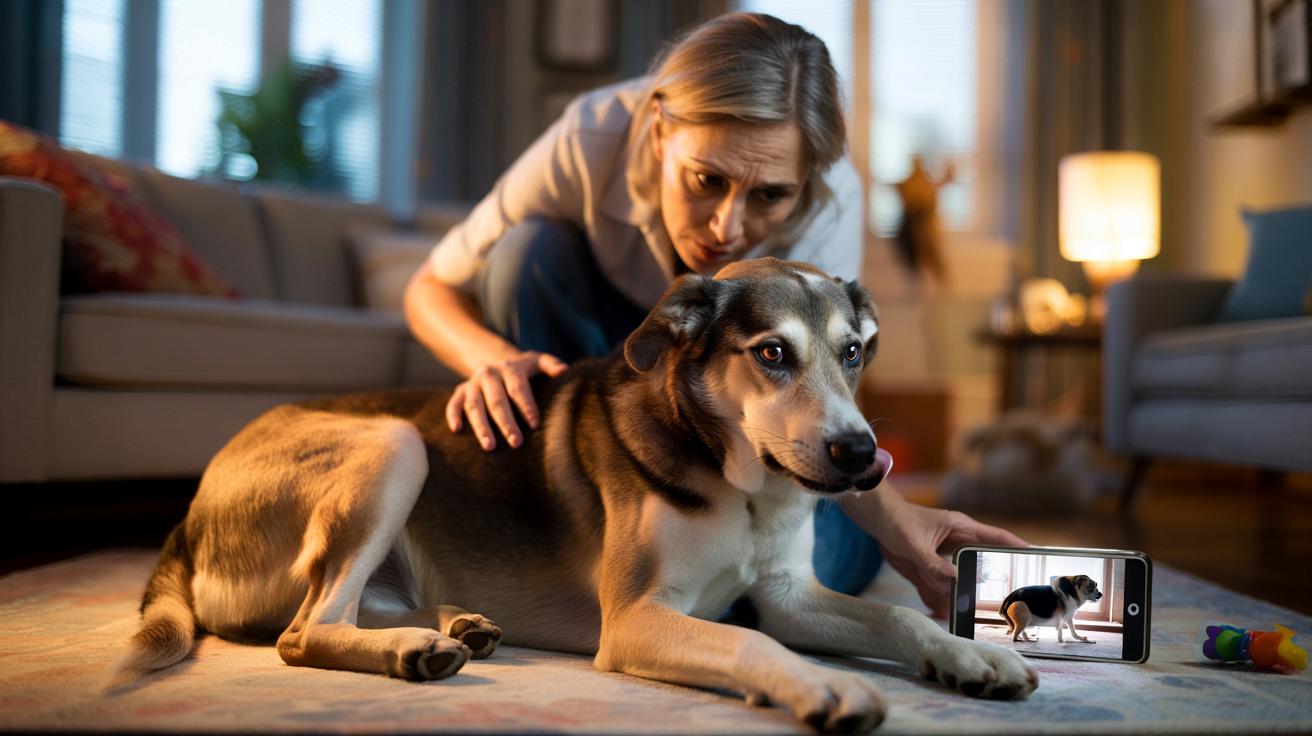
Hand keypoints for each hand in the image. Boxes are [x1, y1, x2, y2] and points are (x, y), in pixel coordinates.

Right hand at [445, 351, 567, 450]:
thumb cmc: (521, 369)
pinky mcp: (460, 391)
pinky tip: (457, 431)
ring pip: (475, 406)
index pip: (518, 388)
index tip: (534, 424)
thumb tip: (565, 371)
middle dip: (506, 423)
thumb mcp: (536, 361)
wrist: (493, 361)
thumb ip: (551, 364)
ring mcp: (472, 383)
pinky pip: (453, 403)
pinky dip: (453, 416)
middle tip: (516, 443)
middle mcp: (489, 374)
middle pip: (497, 401)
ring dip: (481, 427)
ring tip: (489, 447)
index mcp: (510, 368)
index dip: (526, 406)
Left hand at [840, 489, 1028, 618]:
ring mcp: (942, 560)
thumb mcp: (914, 543)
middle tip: (1007, 601)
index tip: (1037, 556)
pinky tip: (941, 616)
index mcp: (961, 530)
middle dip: (991, 584)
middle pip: (981, 566)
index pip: (996, 538)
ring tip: (968, 617)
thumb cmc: (896, 520)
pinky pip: (937, 590)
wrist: (874, 521)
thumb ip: (933, 563)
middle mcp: (956, 545)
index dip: (1017, 547)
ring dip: (960, 599)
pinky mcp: (927, 571)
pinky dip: (938, 603)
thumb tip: (955, 580)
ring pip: (958, 583)